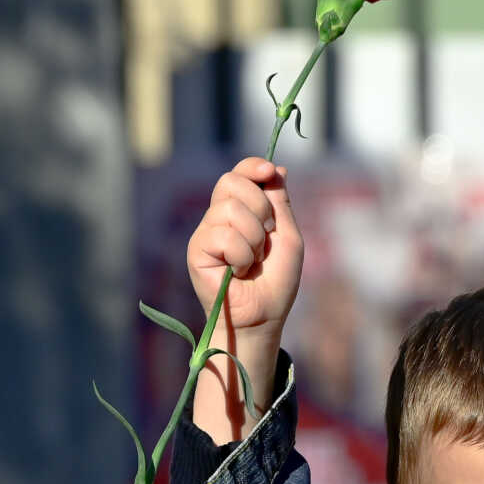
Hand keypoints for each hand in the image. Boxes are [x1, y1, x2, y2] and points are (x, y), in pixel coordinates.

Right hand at [185, 158, 301, 444]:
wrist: (262, 317)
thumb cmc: (275, 283)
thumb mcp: (287, 238)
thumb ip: (280, 203)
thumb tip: (275, 169)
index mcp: (242, 210)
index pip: (239, 173)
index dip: (252, 166)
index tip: (269, 172)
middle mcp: (219, 218)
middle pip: (231, 182)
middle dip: (259, 206)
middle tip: (265, 237)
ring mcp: (206, 233)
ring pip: (230, 209)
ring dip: (253, 238)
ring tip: (251, 262)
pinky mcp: (196, 250)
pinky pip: (223, 235)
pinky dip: (241, 254)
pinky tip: (237, 271)